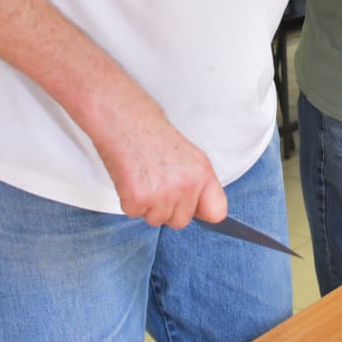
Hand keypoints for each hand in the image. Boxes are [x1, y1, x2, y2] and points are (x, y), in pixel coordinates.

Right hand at [89, 96, 227, 228]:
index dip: (202, 213)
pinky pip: (134, 214)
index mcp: (202, 173)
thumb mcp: (188, 155)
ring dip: (147, 205)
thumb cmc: (152, 134)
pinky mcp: (138, 200)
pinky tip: (131, 178)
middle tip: (156, 182)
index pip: (217, 211)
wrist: (125, 120)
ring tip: (143, 178)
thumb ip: (199, 184)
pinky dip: (129, 200)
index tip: (194, 209)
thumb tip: (205, 214)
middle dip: (168, 208)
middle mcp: (185, 186)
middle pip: (180, 221)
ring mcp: (162, 195)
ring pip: (156, 219)